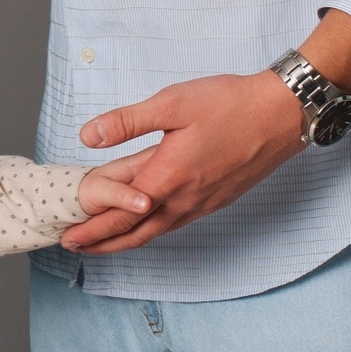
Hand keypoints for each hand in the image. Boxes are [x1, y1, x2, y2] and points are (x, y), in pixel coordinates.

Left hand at [61, 69, 308, 253]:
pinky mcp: (218, 199)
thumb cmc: (230, 104)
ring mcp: (205, 203)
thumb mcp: (172, 104)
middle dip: (103, 243)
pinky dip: (153, 228)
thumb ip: (127, 122)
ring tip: (103, 240)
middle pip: (137, 232)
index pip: (121, 214)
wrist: (282, 114)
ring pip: (158, 230)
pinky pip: (177, 222)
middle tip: (75, 247)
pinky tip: (147, 220)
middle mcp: (187, 199)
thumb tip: (88, 136)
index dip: (92, 229)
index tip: (68, 237)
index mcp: (169, 177)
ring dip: (127, 238)